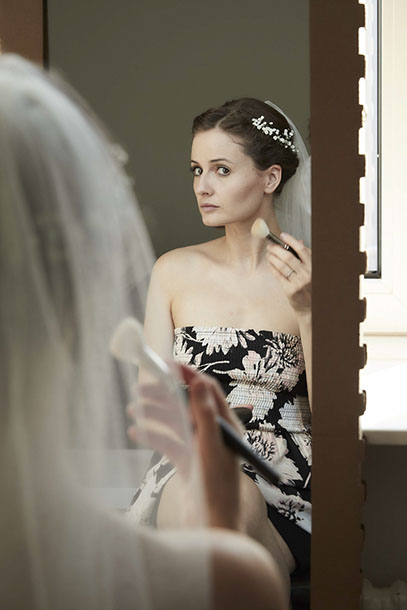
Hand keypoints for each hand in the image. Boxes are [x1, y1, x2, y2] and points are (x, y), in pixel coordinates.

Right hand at [128, 363, 242, 529]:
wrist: (210, 526)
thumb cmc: (217, 488)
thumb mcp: (211, 447)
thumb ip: (204, 414)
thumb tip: (199, 381)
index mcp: (224, 424)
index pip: (206, 389)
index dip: (187, 375)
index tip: (164, 365)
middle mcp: (212, 432)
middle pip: (185, 403)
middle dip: (163, 394)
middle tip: (139, 388)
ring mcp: (197, 446)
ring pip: (173, 421)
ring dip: (153, 414)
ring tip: (132, 410)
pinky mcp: (186, 460)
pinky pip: (167, 441)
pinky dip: (151, 435)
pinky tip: (135, 433)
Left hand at [266, 232, 310, 316]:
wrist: (310, 306)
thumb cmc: (310, 285)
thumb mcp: (311, 269)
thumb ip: (305, 256)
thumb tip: (298, 241)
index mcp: (313, 266)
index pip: (301, 250)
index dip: (291, 241)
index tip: (282, 235)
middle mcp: (307, 274)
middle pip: (288, 257)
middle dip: (277, 249)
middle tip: (270, 246)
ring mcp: (298, 283)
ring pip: (281, 266)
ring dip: (272, 258)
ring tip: (268, 254)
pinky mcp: (290, 290)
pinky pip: (278, 276)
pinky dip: (272, 268)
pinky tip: (270, 264)